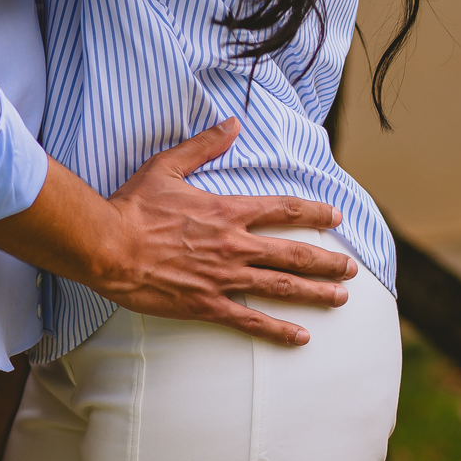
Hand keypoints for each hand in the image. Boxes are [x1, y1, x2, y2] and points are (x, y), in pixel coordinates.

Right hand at [98, 119, 355, 344]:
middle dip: (327, 260)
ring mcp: (224, 277)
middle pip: (293, 253)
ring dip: (316, 292)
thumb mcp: (167, 166)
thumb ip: (203, 145)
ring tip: (342, 297)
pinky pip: (251, 320)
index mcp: (227, 210)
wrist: (108, 247)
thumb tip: (232, 123)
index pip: (282, 210)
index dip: (313, 211)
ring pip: (282, 286)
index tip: (335, 215)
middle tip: (352, 267)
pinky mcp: (208, 305)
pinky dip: (279, 330)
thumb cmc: (133, 206)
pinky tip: (301, 337)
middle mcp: (234, 245)